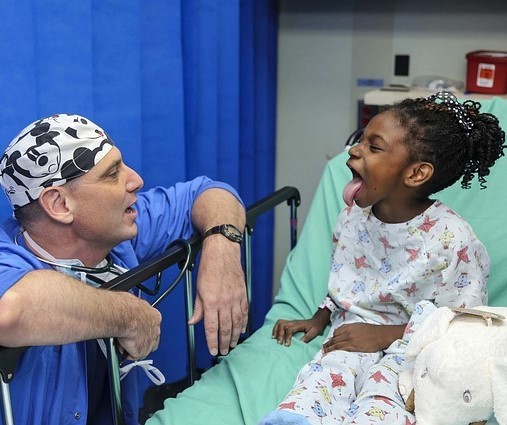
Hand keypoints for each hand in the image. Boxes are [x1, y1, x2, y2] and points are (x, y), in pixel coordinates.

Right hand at [116, 293, 161, 360]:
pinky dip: (127, 353)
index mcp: (155, 316)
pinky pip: (134, 356)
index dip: (142, 329)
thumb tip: (128, 310)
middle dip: (140, 340)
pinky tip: (121, 347)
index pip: (152, 325)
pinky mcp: (142, 351)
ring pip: (143, 348)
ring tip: (122, 343)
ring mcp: (150, 341)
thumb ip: (135, 312)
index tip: (135, 329)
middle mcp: (155, 329)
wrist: (125, 315)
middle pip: (150, 338)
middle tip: (129, 339)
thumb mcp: (133, 305)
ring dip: (133, 348)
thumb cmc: (126, 307)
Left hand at [189, 236, 247, 355]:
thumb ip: (198, 307)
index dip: (212, 341)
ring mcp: (236, 298)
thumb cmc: (209, 267)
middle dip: (224, 342)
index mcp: (211, 301)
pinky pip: (244, 312)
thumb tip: (193, 321)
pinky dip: (244, 322)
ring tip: (233, 344)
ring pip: (237, 322)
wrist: (222, 252)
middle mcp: (225, 302)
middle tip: (223, 351)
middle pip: (226, 328)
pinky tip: (242, 329)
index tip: (213, 350)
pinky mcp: (243, 294)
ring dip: (235, 335)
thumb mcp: (198, 288)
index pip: (212, 327)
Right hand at [273, 308, 329, 346]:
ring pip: (280, 322)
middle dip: (279, 334)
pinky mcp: (289, 323)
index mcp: (298, 324)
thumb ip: (307, 337)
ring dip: (276, 330)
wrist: (317, 321)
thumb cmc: (316, 327)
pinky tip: (275, 334)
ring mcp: (291, 322)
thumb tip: (300, 342)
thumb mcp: (314, 332)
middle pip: (282, 325)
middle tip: (279, 343)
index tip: (287, 345)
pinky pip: (280, 323)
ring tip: (274, 338)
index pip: (289, 329)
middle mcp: (293, 322)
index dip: (287, 337)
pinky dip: (276, 328)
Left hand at [322, 322, 405, 353]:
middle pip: (335, 338)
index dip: (333, 336)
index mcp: (350, 326)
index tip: (331, 340)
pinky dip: (335, 350)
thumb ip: (352, 329)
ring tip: (324, 351)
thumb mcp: (360, 326)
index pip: (337, 331)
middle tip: (324, 346)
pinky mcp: (354, 347)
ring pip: (336, 344)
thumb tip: (347, 333)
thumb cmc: (373, 331)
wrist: (380, 335)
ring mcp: (350, 339)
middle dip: (328, 343)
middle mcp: (348, 332)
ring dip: (329, 347)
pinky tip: (332, 353)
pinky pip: (342, 348)